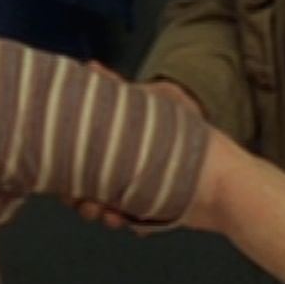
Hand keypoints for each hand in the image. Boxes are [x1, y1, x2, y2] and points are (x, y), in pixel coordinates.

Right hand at [73, 66, 205, 228]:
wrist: (223, 187)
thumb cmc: (191, 143)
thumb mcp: (154, 107)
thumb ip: (122, 92)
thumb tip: (92, 66)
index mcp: (127, 135)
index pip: (88, 141)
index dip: (71, 152)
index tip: (61, 158)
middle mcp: (129, 160)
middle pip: (88, 173)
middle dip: (78, 185)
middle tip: (77, 194)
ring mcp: (137, 186)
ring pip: (100, 198)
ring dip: (93, 205)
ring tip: (100, 208)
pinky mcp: (148, 209)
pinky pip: (121, 215)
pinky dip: (116, 217)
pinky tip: (119, 217)